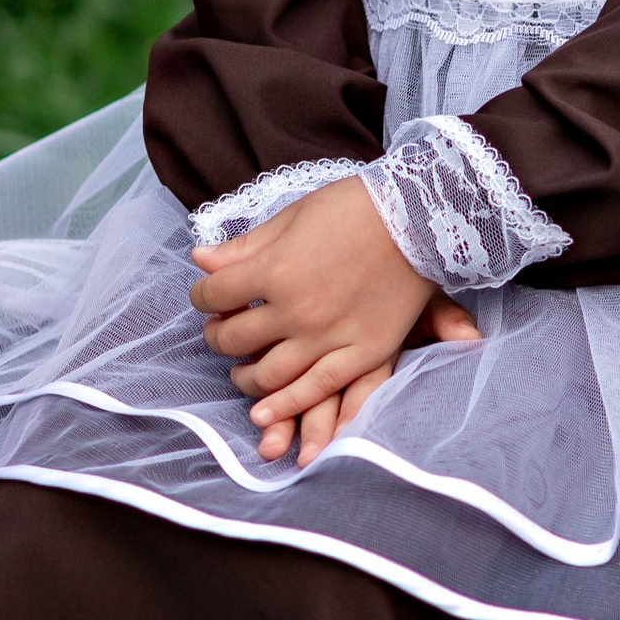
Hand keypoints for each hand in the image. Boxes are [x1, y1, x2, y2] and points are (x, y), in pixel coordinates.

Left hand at [188, 174, 481, 463]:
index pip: (214, 295)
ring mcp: (328, 337)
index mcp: (273, 269)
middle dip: (218, 336)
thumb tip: (199, 260)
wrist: (420, 216)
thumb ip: (245, 247)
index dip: (202, 296)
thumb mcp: (293, 217)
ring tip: (241, 372)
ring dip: (245, 377)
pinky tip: (264, 413)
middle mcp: (295, 310)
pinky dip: (286, 405)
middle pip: (234, 337)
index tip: (206, 295)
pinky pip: (316, 389)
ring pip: (268, 374)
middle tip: (220, 333)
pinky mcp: (362, 353)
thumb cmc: (354, 207)